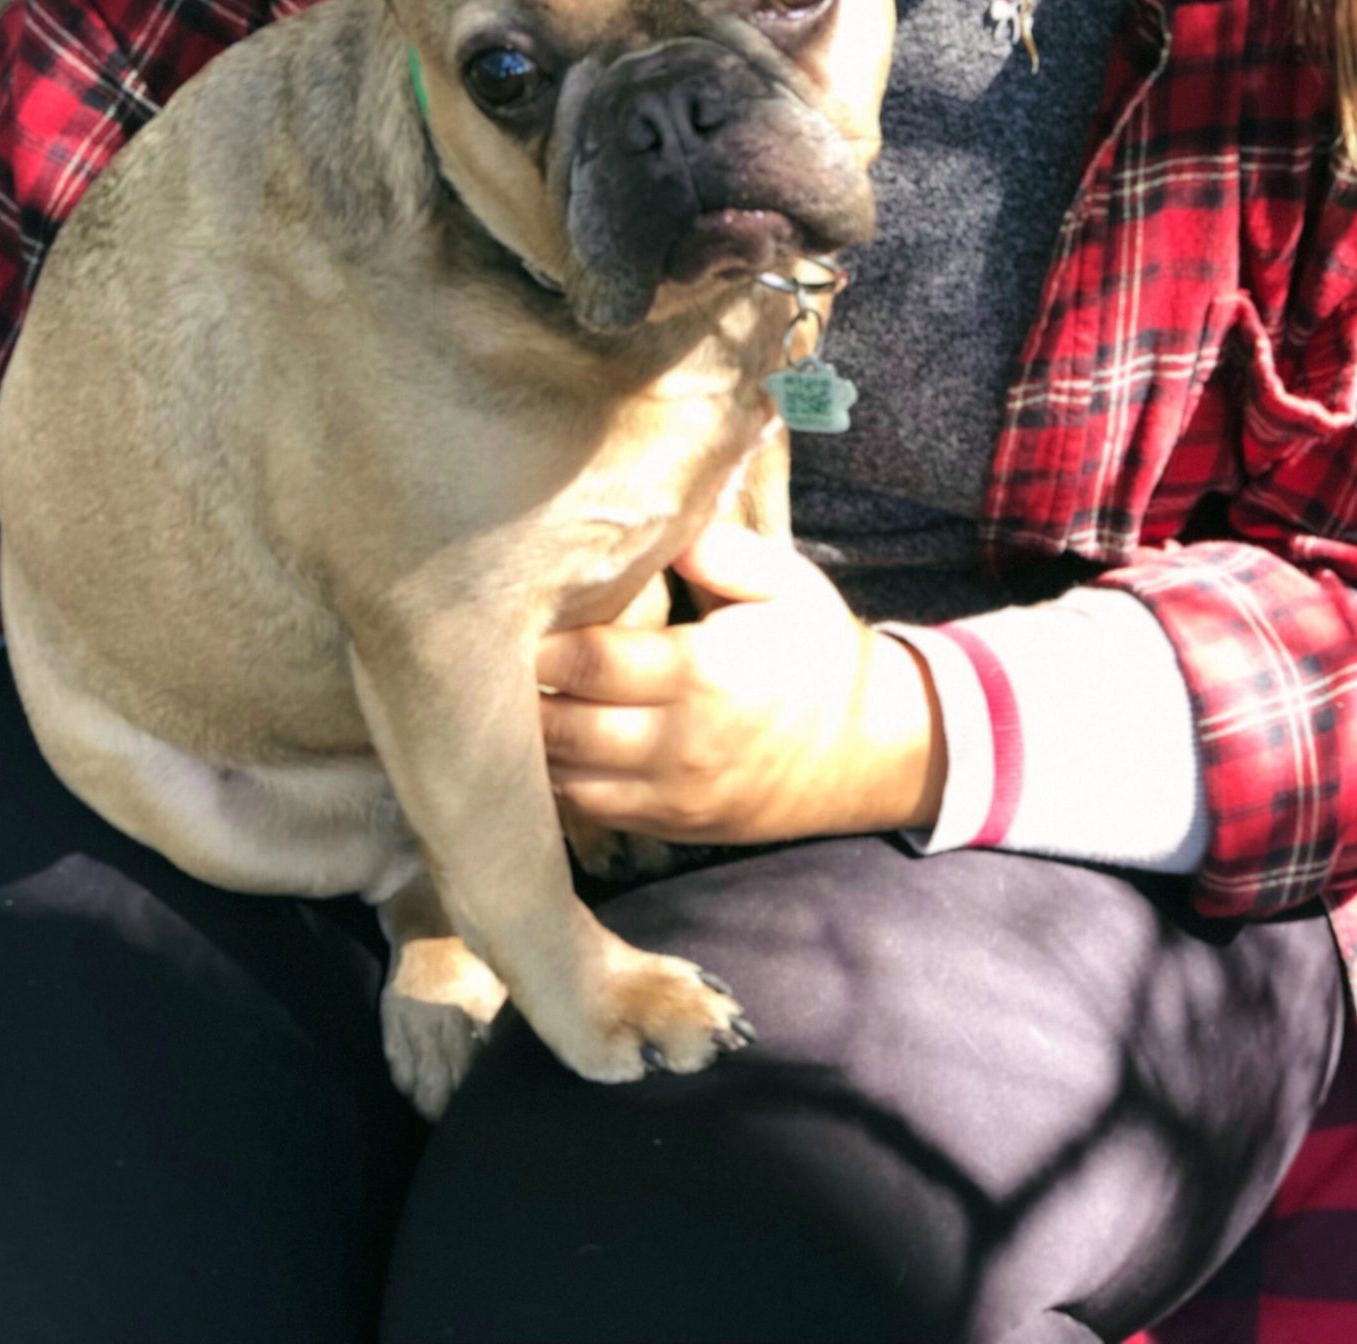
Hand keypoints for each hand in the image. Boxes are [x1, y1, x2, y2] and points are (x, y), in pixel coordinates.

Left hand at [537, 521, 945, 845]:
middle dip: (518, 692)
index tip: (506, 612)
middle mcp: (679, 743)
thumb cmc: (817, 653)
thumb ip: (719, 551)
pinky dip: (557, 776)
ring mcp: (671, 795)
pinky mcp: (669, 826)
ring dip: (530, 739)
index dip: (539, 641)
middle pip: (561, 725)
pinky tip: (544, 739)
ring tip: (508, 695)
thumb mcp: (786, 583)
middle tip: (489, 654)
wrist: (868, 749)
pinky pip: (589, 808)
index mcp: (703, 673)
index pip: (589, 661)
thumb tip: (657, 529)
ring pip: (565, 775)